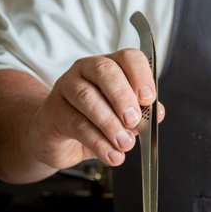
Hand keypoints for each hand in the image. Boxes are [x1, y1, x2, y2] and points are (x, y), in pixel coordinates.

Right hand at [28, 49, 164, 169]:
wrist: (58, 139)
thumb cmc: (94, 121)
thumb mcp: (123, 118)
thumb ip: (141, 113)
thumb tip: (156, 113)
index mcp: (111, 65)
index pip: (128, 58)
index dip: (140, 76)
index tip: (148, 98)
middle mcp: (87, 69)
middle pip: (105, 71)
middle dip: (123, 97)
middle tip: (134, 121)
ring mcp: (66, 87)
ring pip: (88, 97)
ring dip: (110, 123)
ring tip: (124, 143)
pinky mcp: (53, 111)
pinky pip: (76, 124)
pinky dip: (97, 142)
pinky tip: (110, 153)